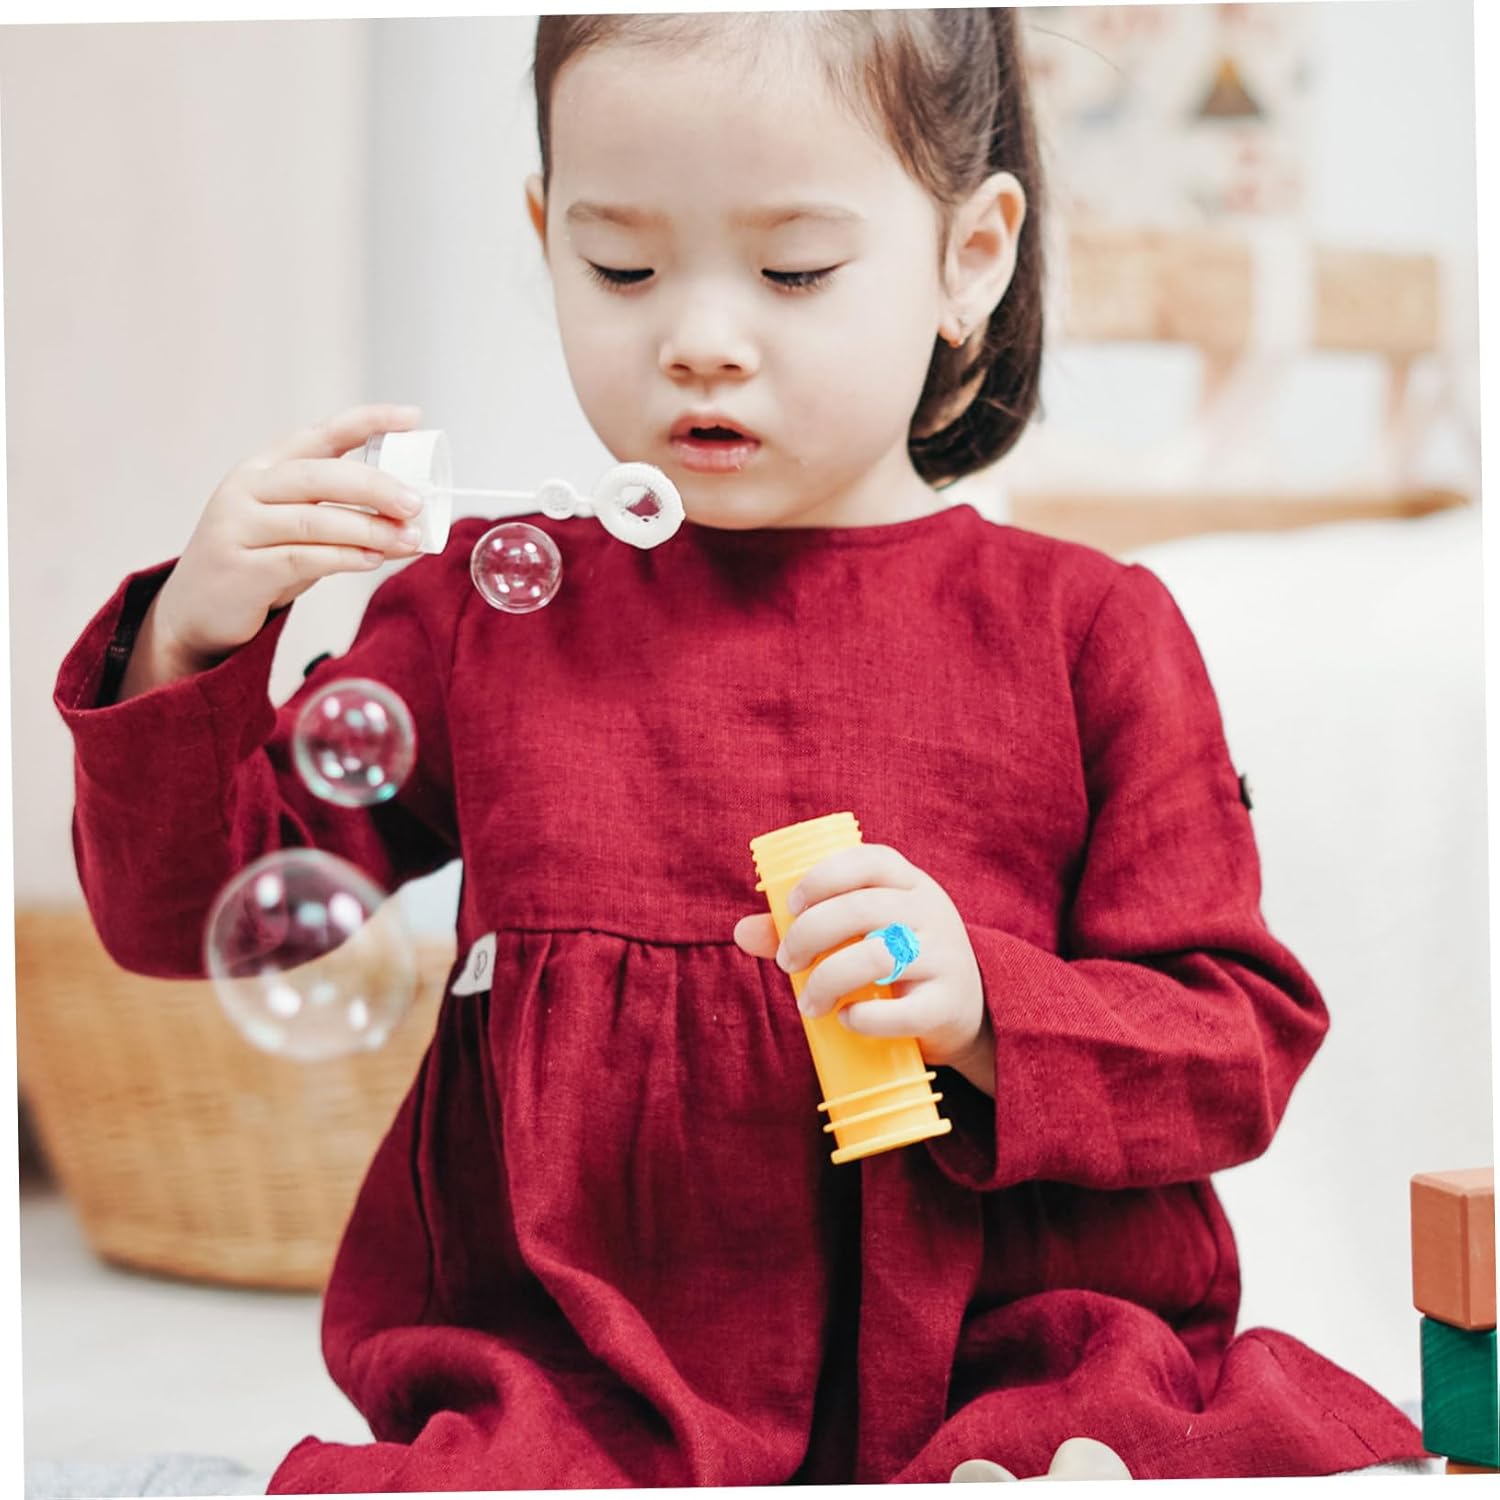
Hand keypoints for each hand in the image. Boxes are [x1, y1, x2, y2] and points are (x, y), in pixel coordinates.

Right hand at [122, 403, 428, 697]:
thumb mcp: (296, 530)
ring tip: (408, 539)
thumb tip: (409, 523)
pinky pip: (302, 558)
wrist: (195, 612)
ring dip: (369, 529)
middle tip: (416, 503)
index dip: (367, 422)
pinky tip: (372, 560)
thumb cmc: (257, 564)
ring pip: (315, 519)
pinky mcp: (240, 568)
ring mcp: (238, 527)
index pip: (321, 433)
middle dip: (375, 486)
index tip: (412, 417)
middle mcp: (247, 489)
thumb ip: (341, 519)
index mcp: (264, 468)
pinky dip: (344, 558)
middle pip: (319, 476)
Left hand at [732, 843, 991, 1072]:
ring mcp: (946, 958)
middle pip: (863, 908)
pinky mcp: (948, 1005)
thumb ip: (805, 927)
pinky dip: (865, 1018)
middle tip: (787, 963)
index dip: (824, 877)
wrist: (965, 1013)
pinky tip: (846, 1019)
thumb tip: (741, 931)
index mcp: (910, 884)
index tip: (791, 906)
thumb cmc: (898, 962)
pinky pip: (904, 1011)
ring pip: (879, 957)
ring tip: (807, 1004)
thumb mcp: (862, 934)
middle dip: (810, 934)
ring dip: (827, 981)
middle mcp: (932, 913)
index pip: (871, 860)